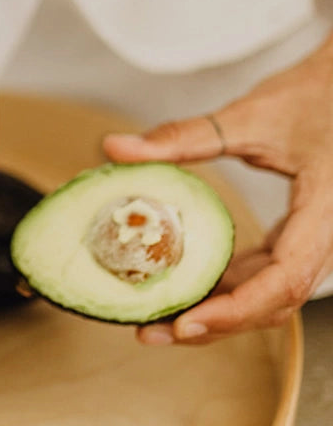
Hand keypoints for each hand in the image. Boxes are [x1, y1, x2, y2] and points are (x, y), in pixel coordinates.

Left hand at [103, 29, 332, 344]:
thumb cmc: (316, 93)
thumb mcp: (249, 114)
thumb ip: (183, 136)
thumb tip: (114, 148)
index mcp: (324, 207)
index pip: (285, 278)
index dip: (237, 309)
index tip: (187, 324)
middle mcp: (326, 233)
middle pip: (274, 301)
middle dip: (215, 324)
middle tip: (152, 332)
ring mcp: (313, 238)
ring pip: (269, 296)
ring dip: (218, 314)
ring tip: (157, 322)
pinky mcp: (299, 235)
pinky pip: (265, 276)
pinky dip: (226, 290)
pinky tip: (183, 292)